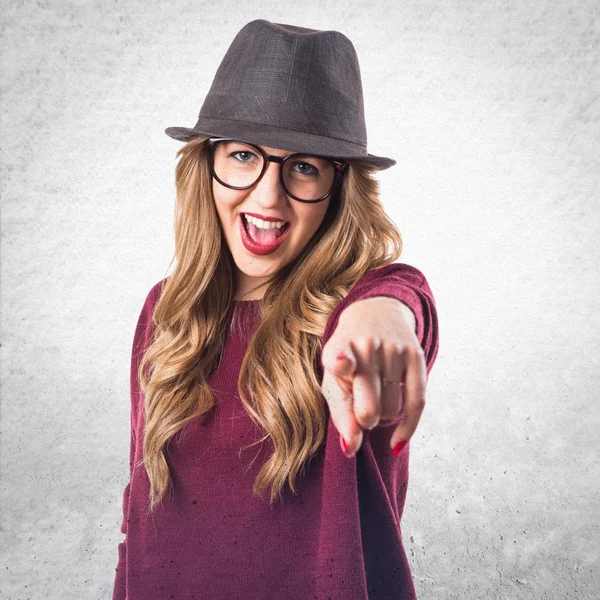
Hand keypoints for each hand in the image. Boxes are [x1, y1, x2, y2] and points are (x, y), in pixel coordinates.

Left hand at [320, 297, 426, 456]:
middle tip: (361, 412)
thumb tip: (350, 448)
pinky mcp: (416, 355)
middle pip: (369, 408)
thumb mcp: (333, 378)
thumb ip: (339, 413)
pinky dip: (406, 429)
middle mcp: (366, 347)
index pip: (340, 359)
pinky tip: (396, 443)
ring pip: (391, 411)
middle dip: (364, 421)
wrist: (375, 314)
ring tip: (376, 398)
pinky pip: (417, 403)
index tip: (344, 363)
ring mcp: (393, 349)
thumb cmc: (347, 359)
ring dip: (383, 415)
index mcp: (336, 349)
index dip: (343, 364)